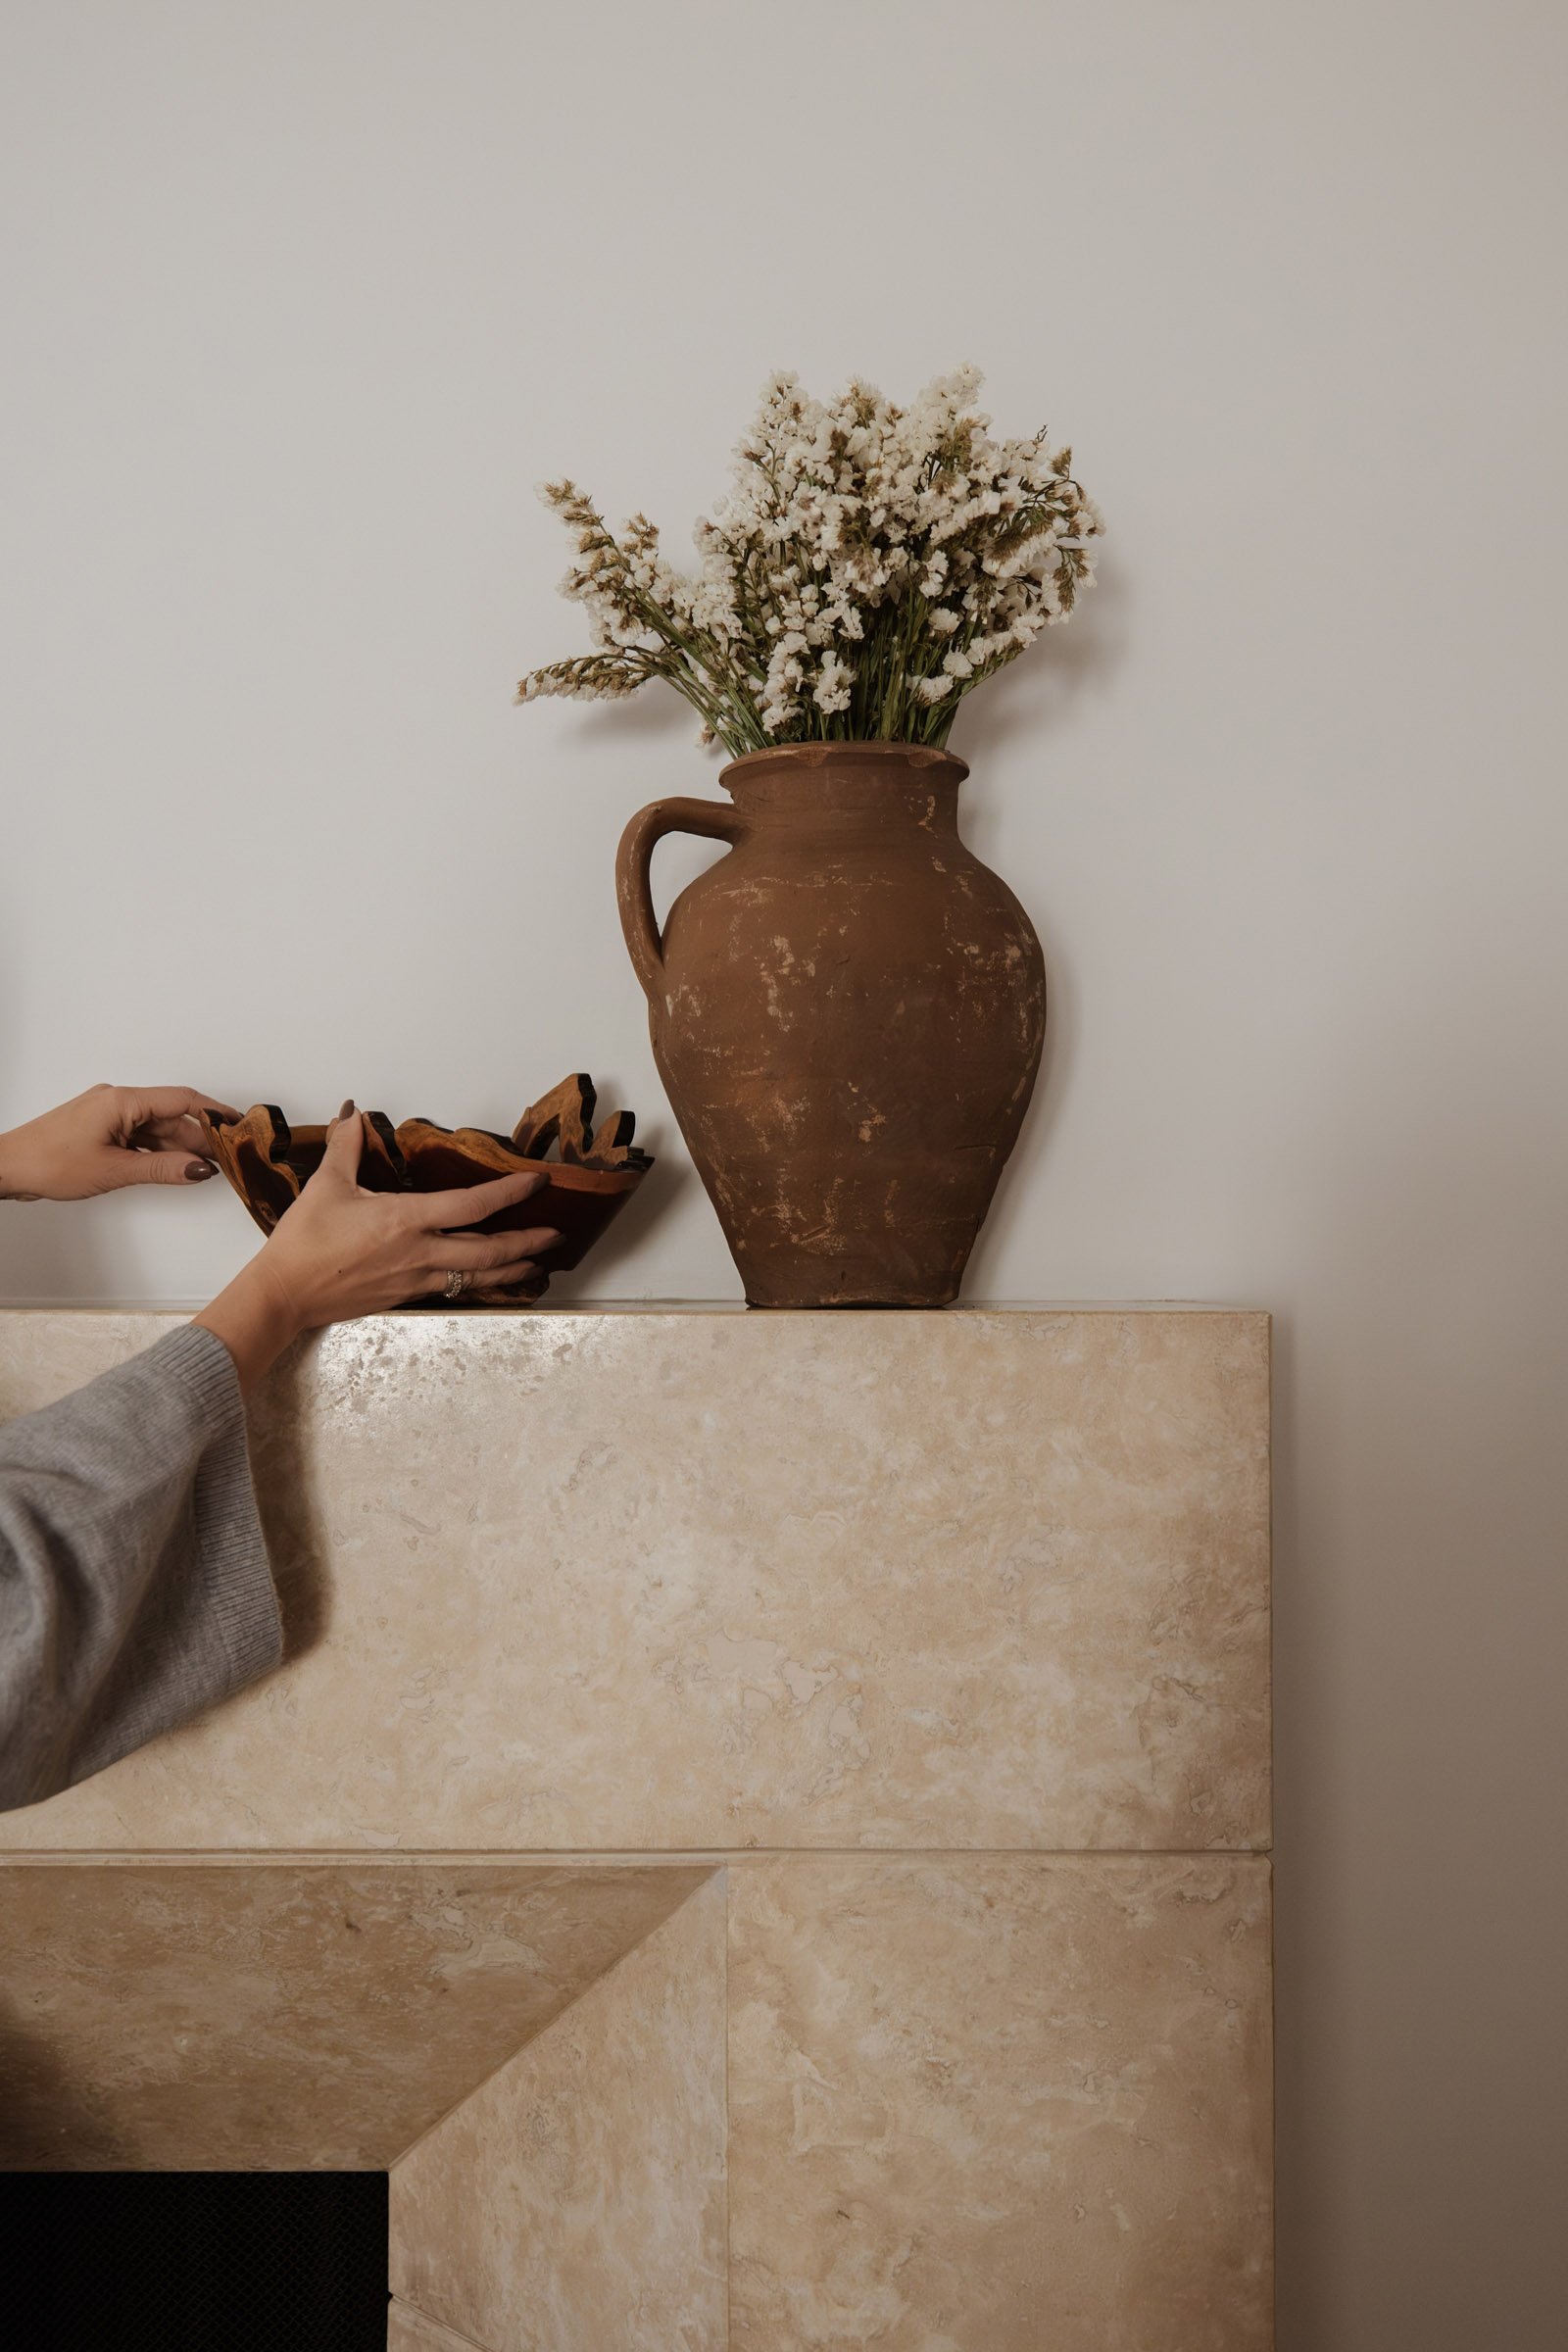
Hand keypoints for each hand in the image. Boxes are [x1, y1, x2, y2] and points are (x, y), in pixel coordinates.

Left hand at [0, 1083, 240, 1200]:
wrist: (8, 1167)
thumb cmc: (48, 1162)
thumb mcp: (115, 1170)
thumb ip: (163, 1168)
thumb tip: (200, 1169)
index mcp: (123, 1101)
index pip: (182, 1100)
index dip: (214, 1113)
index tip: (238, 1124)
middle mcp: (117, 1101)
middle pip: (171, 1116)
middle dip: (198, 1139)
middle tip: (225, 1160)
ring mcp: (107, 1113)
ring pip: (155, 1128)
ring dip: (177, 1148)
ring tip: (201, 1169)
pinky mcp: (99, 1127)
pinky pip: (138, 1134)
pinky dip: (156, 1150)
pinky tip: (169, 1167)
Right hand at [195, 1104, 560, 1392]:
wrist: (286, 1294)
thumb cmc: (305, 1241)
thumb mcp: (326, 1185)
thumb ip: (346, 1146)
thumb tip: (353, 1112)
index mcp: (406, 1220)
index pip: (472, 1205)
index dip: (509, 1193)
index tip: (536, 1182)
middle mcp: (421, 1252)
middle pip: (490, 1251)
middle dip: (528, 1242)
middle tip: (556, 1234)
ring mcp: (417, 1278)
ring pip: (479, 1276)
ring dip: (513, 1269)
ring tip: (540, 1263)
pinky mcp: (408, 1295)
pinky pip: (456, 1288)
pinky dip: (482, 1283)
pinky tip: (493, 1279)